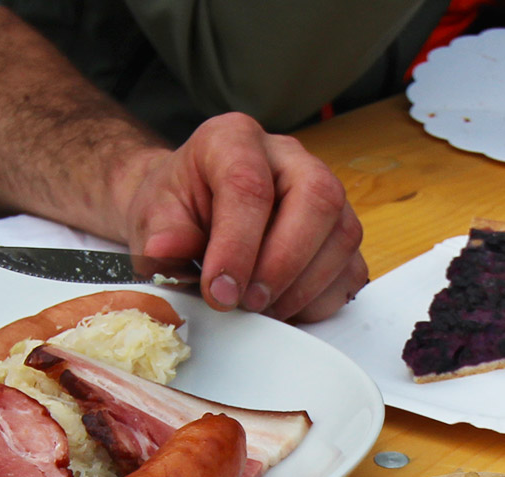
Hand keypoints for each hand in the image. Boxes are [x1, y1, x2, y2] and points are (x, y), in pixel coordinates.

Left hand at [120, 113, 366, 324]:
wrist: (190, 214)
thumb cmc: (175, 211)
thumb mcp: (152, 218)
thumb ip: (160, 234)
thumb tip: (166, 250)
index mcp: (234, 139)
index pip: (250, 184)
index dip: (238, 245)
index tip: (219, 291)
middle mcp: (288, 156)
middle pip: (316, 198)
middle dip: (283, 263)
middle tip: (249, 303)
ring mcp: (323, 189)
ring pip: (343, 234)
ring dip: (304, 286)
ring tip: (262, 309)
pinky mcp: (338, 229)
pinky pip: (352, 266)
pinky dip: (322, 298)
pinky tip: (286, 308)